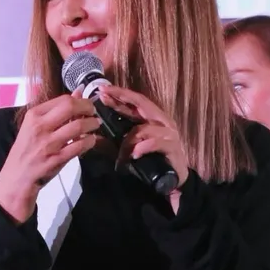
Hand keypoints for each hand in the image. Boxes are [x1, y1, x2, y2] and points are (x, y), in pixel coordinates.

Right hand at [0, 92, 100, 223]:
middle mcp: (40, 127)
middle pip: (70, 107)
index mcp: (34, 116)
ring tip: (95, 125)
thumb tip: (77, 93)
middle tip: (93, 112)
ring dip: (92, 124)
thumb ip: (57, 110)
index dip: (80, 100)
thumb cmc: (27, 151)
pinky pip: (79, 146)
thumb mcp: (35, 126)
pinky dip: (90, 141)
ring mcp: (48, 143)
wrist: (16, 178)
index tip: (87, 104)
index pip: (62, 99)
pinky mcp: (56, 159)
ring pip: (78, 126)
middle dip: (88, 108)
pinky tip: (91, 140)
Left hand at [97, 84, 188, 211]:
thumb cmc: (152, 160)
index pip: (135, 101)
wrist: (173, 180)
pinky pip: (155, 143)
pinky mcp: (173, 147)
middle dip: (121, 97)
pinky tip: (135, 154)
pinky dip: (143, 147)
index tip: (102, 89)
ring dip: (129, 140)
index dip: (119, 94)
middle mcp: (161, 121)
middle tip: (105, 95)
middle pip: (141, 103)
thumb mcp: (130, 146)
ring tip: (122, 154)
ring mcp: (169, 133)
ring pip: (144, 128)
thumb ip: (117, 136)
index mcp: (152, 118)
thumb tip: (96, 129)